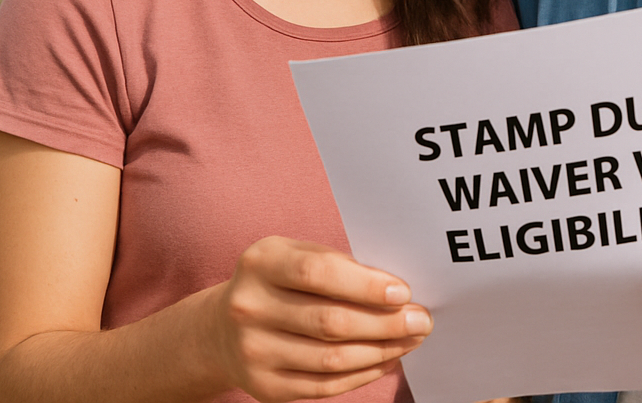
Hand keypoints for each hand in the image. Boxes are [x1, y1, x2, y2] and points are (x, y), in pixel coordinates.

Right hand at [206, 236, 431, 402]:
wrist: (221, 329)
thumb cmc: (277, 282)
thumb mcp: (295, 255)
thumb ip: (338, 265)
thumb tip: (396, 291)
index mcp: (261, 263)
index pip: (317, 273)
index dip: (365, 285)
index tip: (403, 292)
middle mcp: (250, 307)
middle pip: (330, 322)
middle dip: (386, 323)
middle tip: (421, 320)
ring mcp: (254, 352)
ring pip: (332, 359)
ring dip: (381, 351)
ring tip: (410, 340)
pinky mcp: (264, 387)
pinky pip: (324, 386)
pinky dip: (362, 373)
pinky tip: (385, 360)